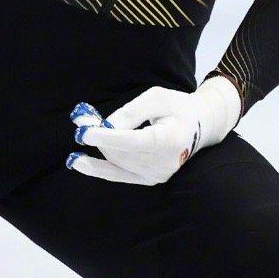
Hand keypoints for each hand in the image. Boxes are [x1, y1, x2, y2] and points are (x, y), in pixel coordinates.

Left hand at [66, 77, 241, 185]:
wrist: (199, 126)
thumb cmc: (177, 107)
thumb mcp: (157, 97)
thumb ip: (132, 111)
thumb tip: (105, 127)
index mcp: (171, 139)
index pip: (133, 141)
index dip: (106, 137)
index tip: (83, 131)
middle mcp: (165, 163)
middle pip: (121, 151)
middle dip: (98, 136)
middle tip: (81, 119)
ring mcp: (158, 174)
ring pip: (116, 160)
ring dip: (100, 145)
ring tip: (88, 128)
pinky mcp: (150, 180)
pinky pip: (118, 174)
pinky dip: (98, 167)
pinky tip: (79, 162)